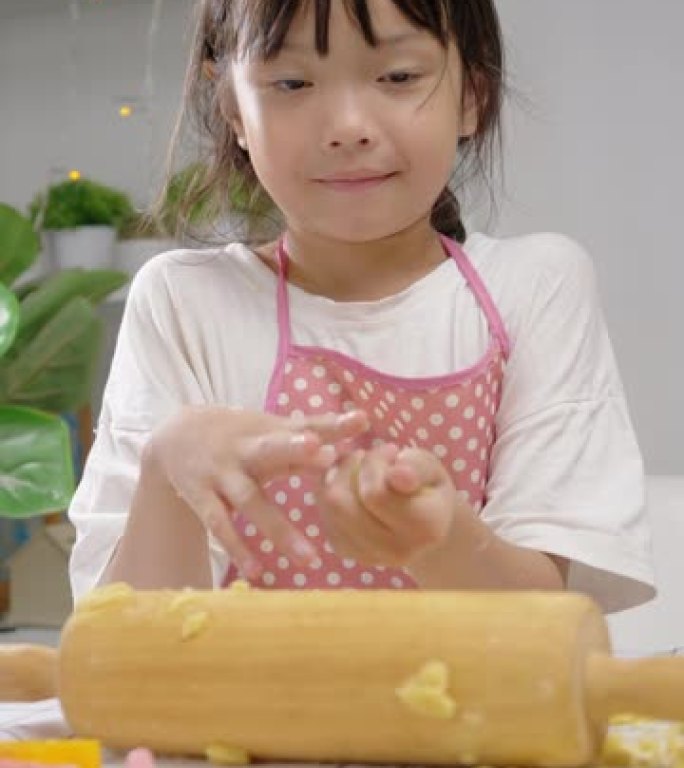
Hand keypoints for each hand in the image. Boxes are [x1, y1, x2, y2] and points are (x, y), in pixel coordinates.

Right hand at [145, 406, 368, 578]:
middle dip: (295, 450)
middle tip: (326, 455)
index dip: (331, 426)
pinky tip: (257, 573)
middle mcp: (247, 449)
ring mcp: (223, 474)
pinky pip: (220, 526)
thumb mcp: (274, 428)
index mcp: (271, 431)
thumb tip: (363, 423)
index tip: (359, 423)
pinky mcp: (201, 497)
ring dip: (279, 529)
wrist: (174, 436)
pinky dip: (238, 549)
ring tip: (310, 559)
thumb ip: (318, 429)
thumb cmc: (242, 435)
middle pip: (272, 449)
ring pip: (252, 502)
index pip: (306, 426)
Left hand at [318, 443, 465, 568]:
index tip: (390, 450)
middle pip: (341, 503)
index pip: (376, 493)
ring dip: (335, 477)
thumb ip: (417, 467)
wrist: (424, 523)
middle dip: (347, 468)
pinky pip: (324, 513)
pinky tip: (350, 482)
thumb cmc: (428, 487)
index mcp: (424, 528)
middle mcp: (396, 551)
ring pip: (328, 507)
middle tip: (365, 455)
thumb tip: (397, 475)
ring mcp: (368, 555)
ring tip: (357, 467)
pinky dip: (329, 491)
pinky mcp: (346, 551)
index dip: (374, 463)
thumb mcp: (431, 468)